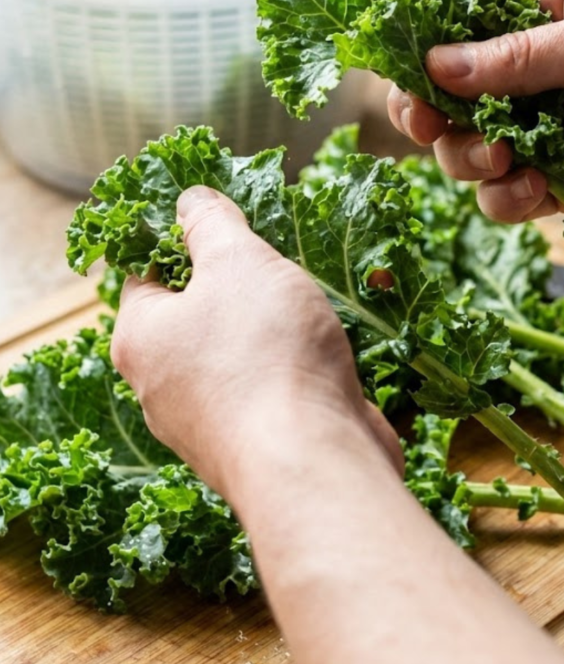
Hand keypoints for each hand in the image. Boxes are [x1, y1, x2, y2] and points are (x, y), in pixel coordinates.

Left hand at [111, 186, 401, 505]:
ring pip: (233, 351)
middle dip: (235, 280)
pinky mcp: (255, 444)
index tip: (221, 219)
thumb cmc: (265, 355)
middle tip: (272, 255)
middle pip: (192, 312)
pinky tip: (323, 349)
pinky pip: (267, 388)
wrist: (314, 462)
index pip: (145, 271)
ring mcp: (208, 422)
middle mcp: (162, 386)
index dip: (181, 237)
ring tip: (306, 298)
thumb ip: (211, 224)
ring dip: (269, 322)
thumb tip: (190, 200)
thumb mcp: (237, 261)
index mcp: (140, 339)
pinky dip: (291, 364)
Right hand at [387, 0, 563, 222]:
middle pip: (445, 86)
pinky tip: (531, 190)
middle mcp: (531, 65)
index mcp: (544, 5)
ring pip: (465, 145)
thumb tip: (436, 64)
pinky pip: (507, 193)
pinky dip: (507, 198)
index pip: (459, 9)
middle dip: (428, 109)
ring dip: (467, 156)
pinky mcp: (559, 177)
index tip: (398, 62)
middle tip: (429, 123)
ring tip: (500, 158)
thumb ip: (521, 56)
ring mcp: (541, 123)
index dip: (420, 34)